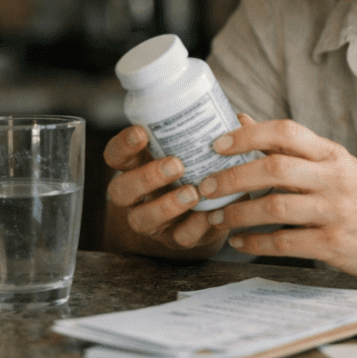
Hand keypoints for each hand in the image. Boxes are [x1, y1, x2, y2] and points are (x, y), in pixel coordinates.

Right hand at [103, 125, 229, 257]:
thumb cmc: (198, 169)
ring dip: (167, 206)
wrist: (206, 212)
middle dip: (146, 177)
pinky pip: (181, 236)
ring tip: (193, 192)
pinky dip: (197, 225)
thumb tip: (240, 119)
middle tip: (176, 165)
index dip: (123, 145)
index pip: (115, 155)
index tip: (142, 133)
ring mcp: (153, 221)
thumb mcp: (195, 150)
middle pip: (120, 190)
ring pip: (142, 219)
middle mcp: (137, 195)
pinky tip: (211, 214)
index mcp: (137, 166)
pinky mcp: (177, 238)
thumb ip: (210, 133)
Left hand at [199, 115, 356, 279]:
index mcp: (332, 154)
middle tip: (204, 187)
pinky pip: (284, 243)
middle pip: (273, 169)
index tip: (216, 144)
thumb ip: (290, 146)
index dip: (247, 135)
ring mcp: (335, 212)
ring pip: (274, 208)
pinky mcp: (334, 245)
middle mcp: (334, 179)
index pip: (286, 131)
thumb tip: (240, 119)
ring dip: (237, 213)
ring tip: (217, 217)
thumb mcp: (336, 164)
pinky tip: (240, 242)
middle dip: (230, 178)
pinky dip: (255, 243)